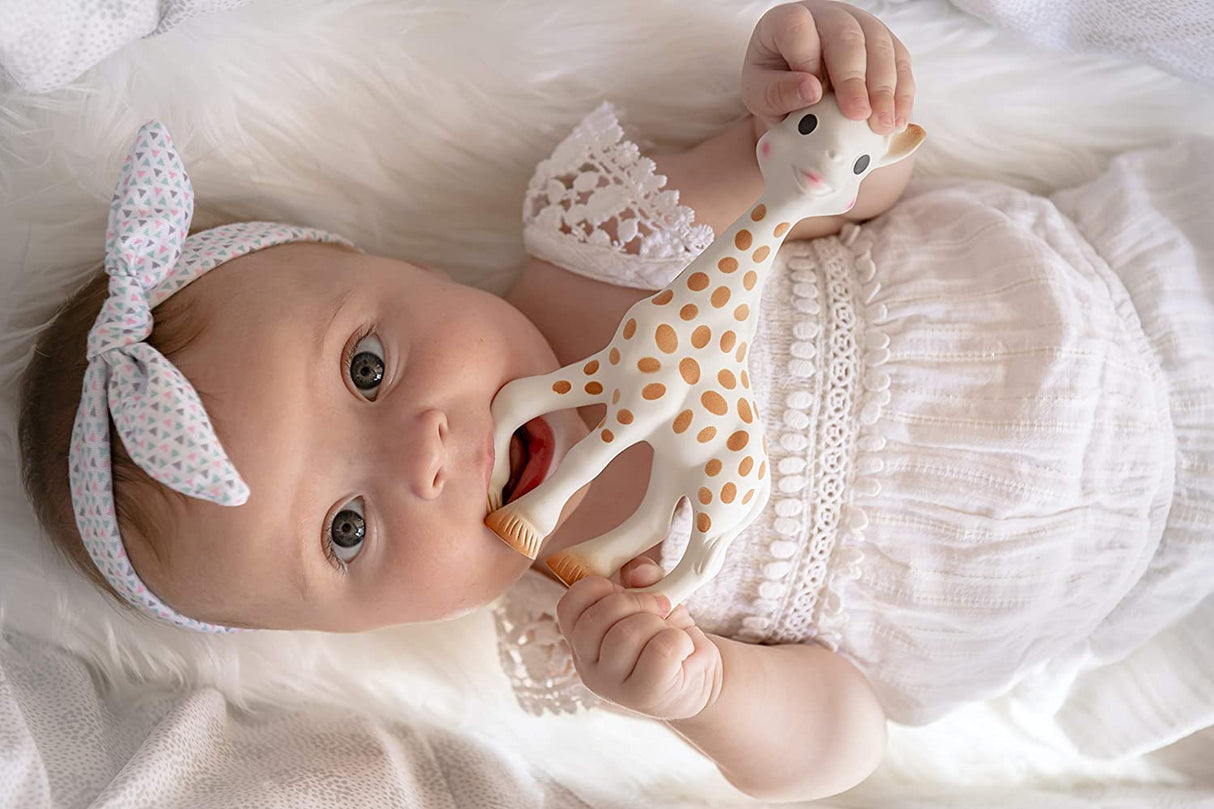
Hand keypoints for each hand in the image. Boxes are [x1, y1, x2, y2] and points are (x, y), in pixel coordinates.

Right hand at [554, 557, 723, 720]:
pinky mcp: (644, 695)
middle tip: (660, 606)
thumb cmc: (666, 636)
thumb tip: (638, 571)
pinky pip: (660, 651)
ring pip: (627, 634)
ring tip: (669, 632)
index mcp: (582, 639)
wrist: (699, 675)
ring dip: (658, 623)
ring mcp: (613, 686)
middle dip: (635, 601)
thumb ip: (644, 578)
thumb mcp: (653, 598)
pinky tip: (683, 649)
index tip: (625, 588)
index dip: (597, 587)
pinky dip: (679, 640)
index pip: (568, 606)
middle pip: (596, 619)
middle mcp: (588, 666)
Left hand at [742, 1, 914, 134]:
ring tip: (883, 125)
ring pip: (880, 45)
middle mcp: (825, 15)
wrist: (793, 89)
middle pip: (847, 36)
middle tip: (859, 116)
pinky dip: (901, 92)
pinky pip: (900, 60)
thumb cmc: (774, 89)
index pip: (796, 26)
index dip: (807, 58)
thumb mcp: (760, 96)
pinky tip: (898, 120)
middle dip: (855, 78)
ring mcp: (858, 24)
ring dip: (885, 88)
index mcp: (784, 22)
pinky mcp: (882, 43)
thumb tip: (812, 91)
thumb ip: (778, 92)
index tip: (817, 94)